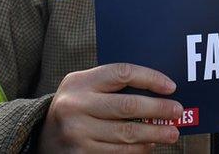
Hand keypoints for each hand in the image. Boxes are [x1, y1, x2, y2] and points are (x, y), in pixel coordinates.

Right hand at [38, 63, 183, 151]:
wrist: (42, 136)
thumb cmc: (76, 106)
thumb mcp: (86, 88)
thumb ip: (114, 86)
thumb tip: (160, 90)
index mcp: (80, 81)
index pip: (122, 73)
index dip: (150, 78)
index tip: (171, 87)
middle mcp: (75, 105)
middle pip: (127, 106)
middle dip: (158, 110)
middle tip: (177, 112)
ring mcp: (76, 132)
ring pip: (126, 134)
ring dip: (153, 134)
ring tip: (171, 133)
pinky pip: (116, 153)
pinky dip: (137, 150)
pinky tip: (149, 146)